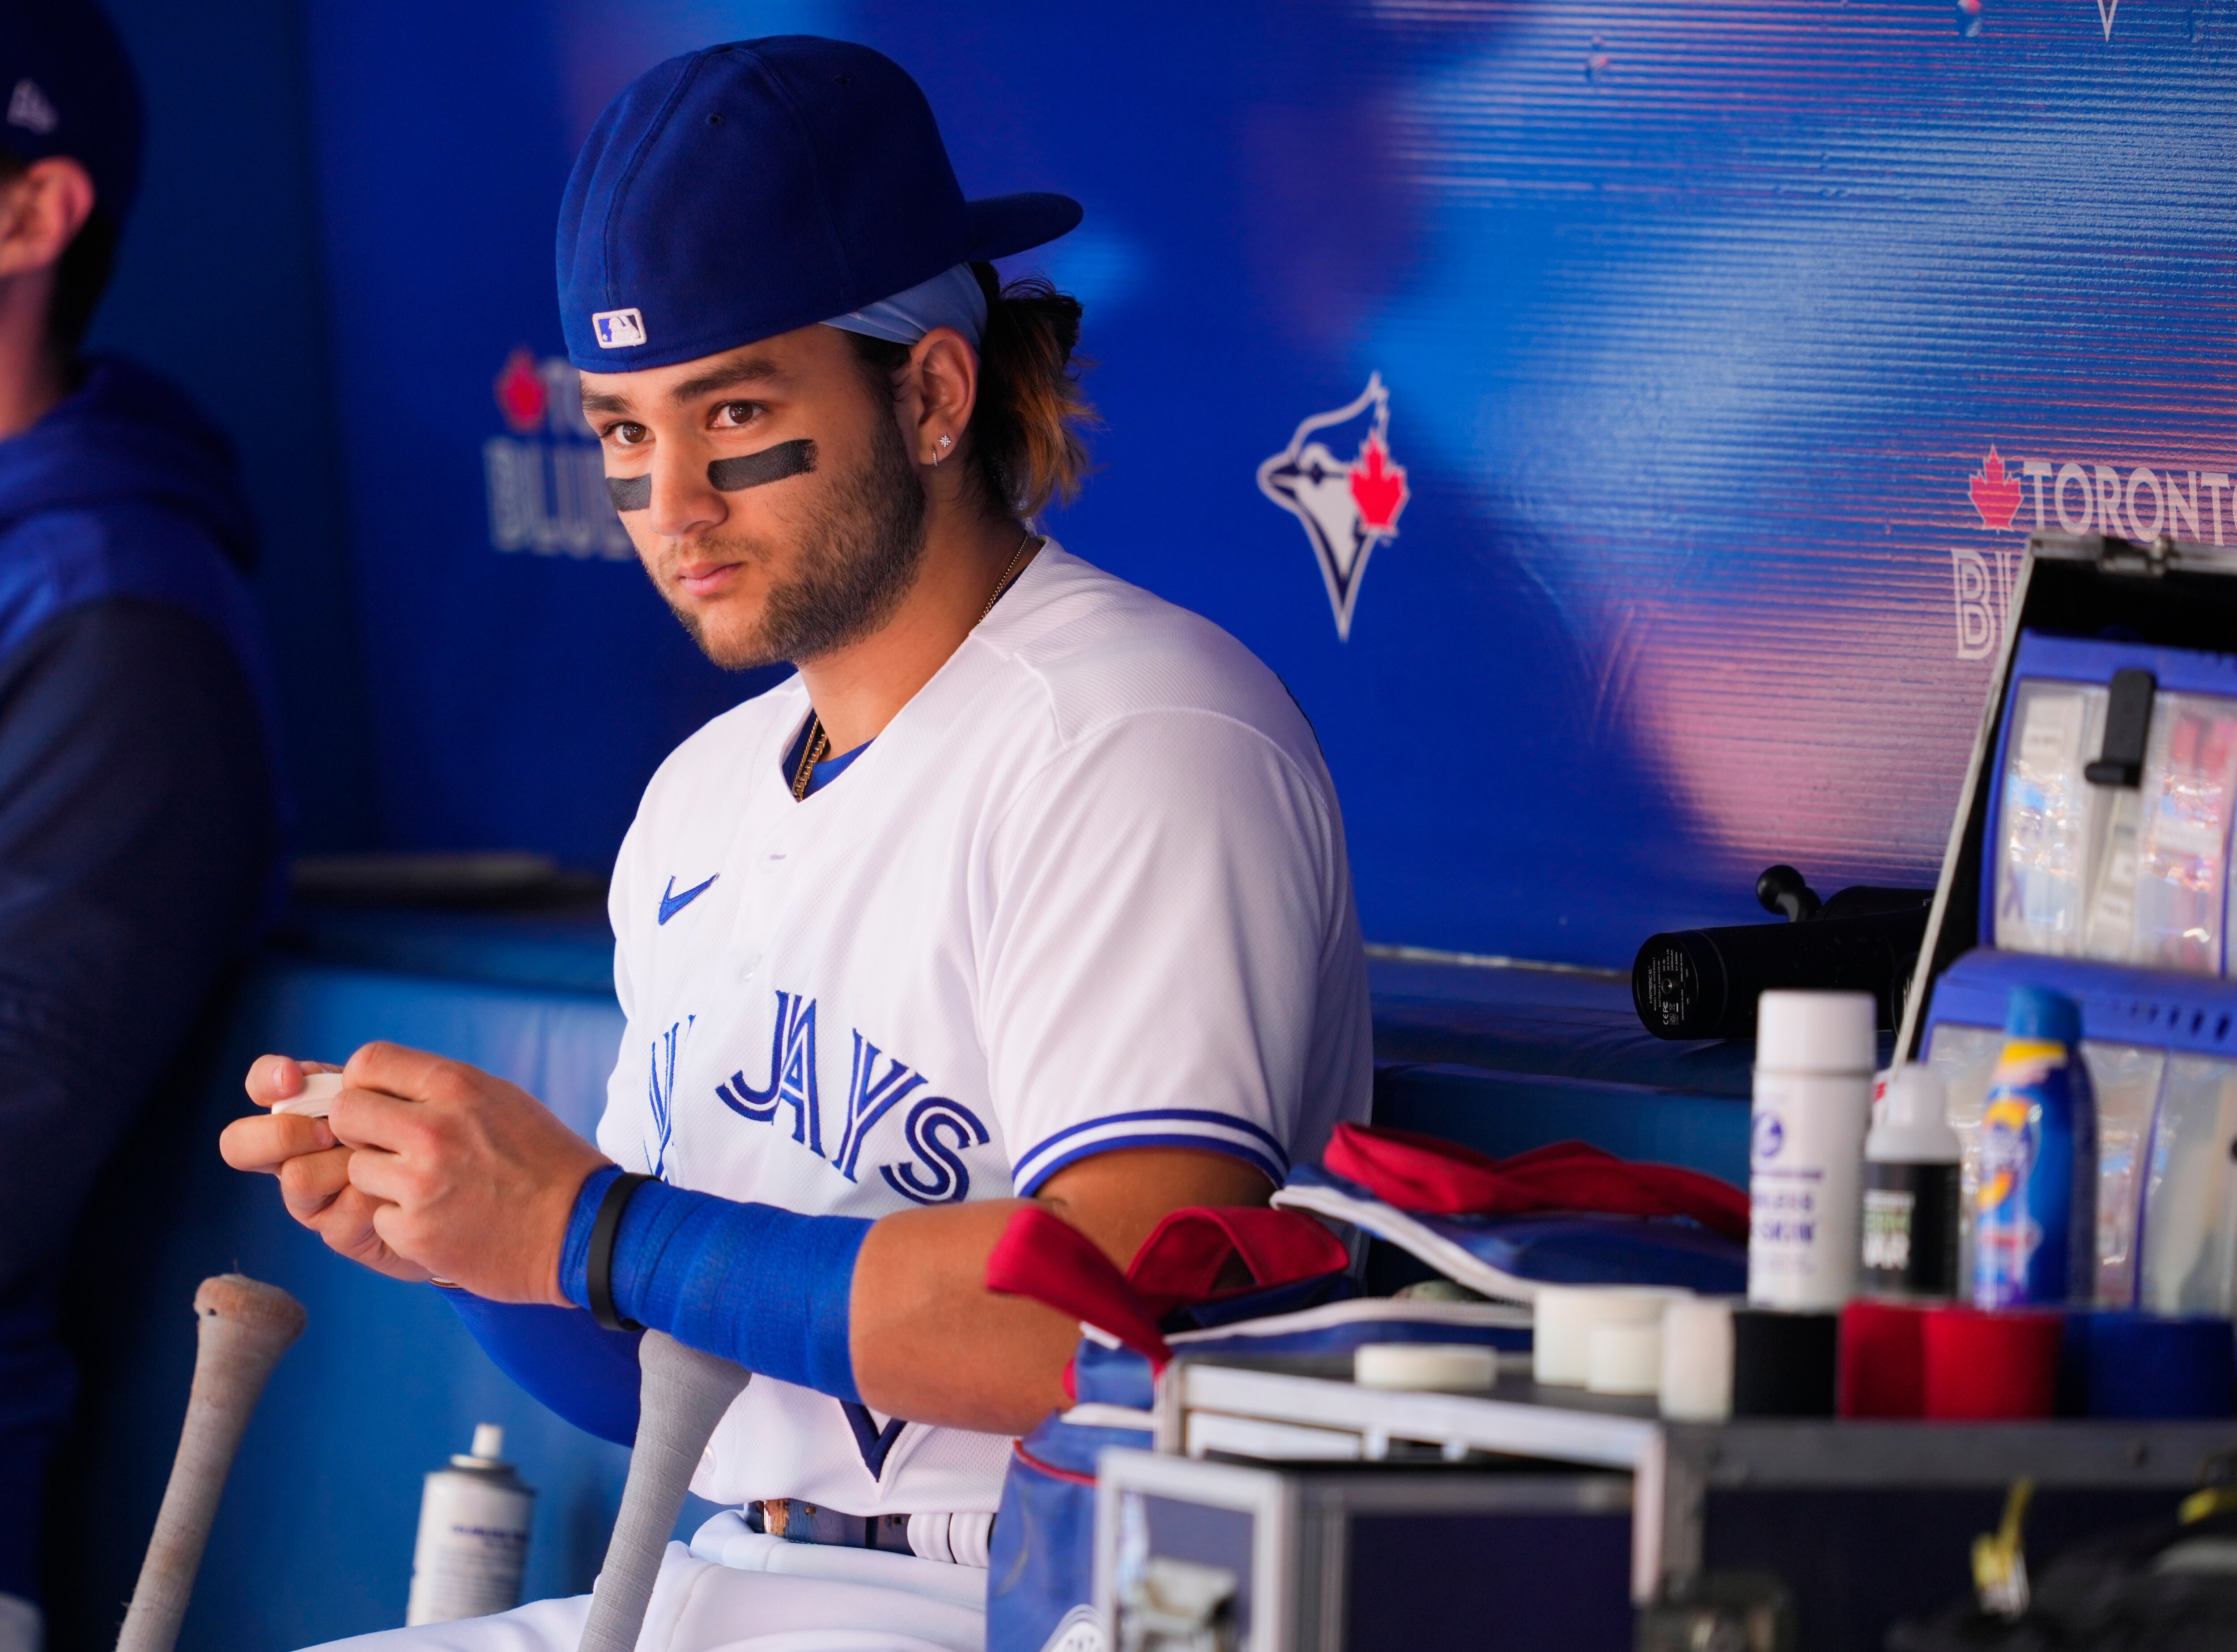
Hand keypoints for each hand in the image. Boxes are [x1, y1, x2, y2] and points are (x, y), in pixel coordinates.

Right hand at [220, 1054, 432, 1284]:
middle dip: (281, 1133)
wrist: (478, 1191)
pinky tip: (404, 1194)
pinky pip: (340, 1210)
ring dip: (345, 1164)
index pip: (265, 1085)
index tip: (293, 1078)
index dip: (266, 1079)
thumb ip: (372, 1077)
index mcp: (313, 1107)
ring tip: (390, 1162)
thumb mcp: (412, 1093)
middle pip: (240, 1142)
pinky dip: (376, 1196)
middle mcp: (299, 1151)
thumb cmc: (443, 1132)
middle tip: (328, 1133)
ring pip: (296, 1175)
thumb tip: (330, 1075)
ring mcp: (313, 1194)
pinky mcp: (338, 1231)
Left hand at [321, 1042, 611, 1304]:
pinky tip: (443, 1222)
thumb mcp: (500, 1099)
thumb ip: (440, 1090)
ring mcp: (421, 1185)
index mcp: (457, 1087)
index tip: (375, 1102)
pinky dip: (403, 1223)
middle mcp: (433, 1131)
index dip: (361, 1082)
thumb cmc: (544, 1160)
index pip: (368, 1061)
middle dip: (358, 1131)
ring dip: (382, 1182)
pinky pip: (378, 1218)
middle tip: (387, 1148)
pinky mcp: (415, 1233)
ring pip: (355, 1170)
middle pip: (346, 1113)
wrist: (583, 1228)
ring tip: (428, 1189)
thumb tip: (380, 1086)